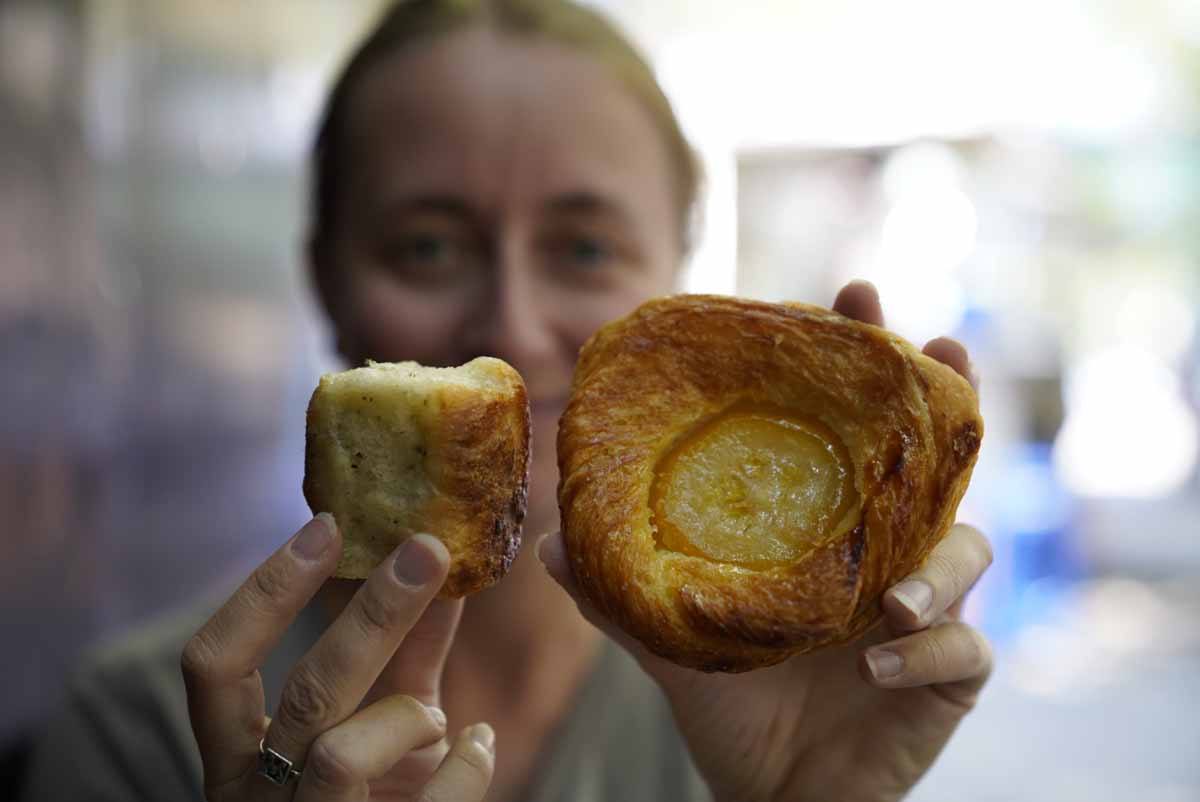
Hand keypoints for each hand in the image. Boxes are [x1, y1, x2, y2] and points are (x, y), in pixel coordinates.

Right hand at [181, 515, 494, 801]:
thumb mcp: (377, 728)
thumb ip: (399, 657)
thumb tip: (437, 562)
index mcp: (236, 760)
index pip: (215, 665)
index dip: (263, 592)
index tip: (327, 526)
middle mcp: (255, 800)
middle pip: (303, 694)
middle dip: (373, 613)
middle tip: (429, 549)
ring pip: (340, 755)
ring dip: (407, 716)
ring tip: (441, 719)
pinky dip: (466, 770)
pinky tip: (479, 748)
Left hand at [539, 280, 992, 801]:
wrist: (770, 791)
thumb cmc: (730, 704)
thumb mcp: (673, 638)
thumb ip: (620, 590)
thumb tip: (549, 537)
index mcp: (826, 530)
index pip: (852, 432)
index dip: (864, 363)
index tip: (853, 295)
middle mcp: (885, 554)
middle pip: (935, 460)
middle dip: (947, 397)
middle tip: (941, 346)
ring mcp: (927, 609)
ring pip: (969, 550)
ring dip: (939, 561)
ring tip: (890, 595)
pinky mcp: (949, 675)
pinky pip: (966, 649)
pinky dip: (930, 652)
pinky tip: (877, 667)